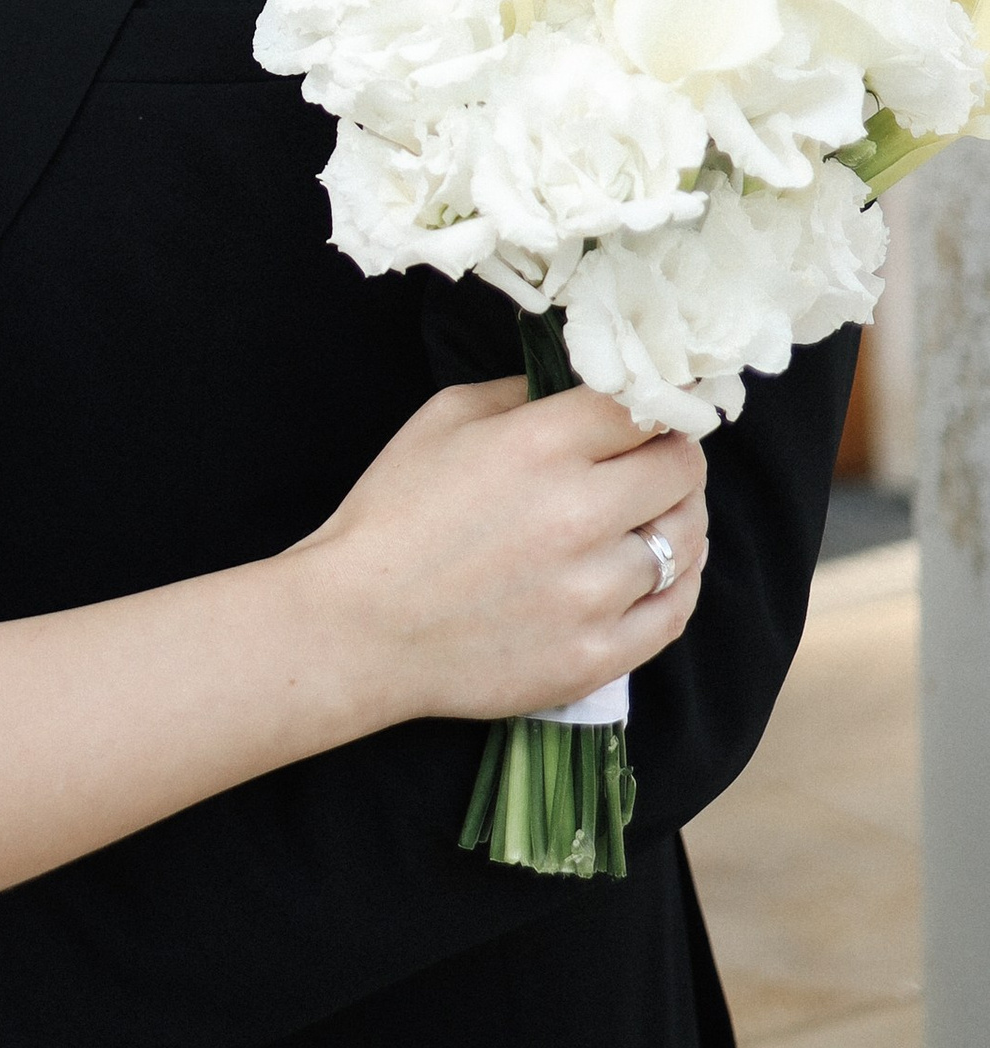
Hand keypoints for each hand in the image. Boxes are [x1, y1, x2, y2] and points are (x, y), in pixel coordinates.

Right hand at [311, 375, 709, 721]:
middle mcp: (580, 515)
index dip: (663, 401)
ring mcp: (594, 593)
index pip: (648, 408)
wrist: (361, 627)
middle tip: (659, 457)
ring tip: (657, 513)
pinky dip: (678, 582)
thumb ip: (523, 393)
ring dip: (680, 518)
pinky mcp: (597, 656)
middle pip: (683, 470)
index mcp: (541, 445)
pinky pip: (675, 611)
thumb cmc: (394, 513)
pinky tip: (661, 569)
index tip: (664, 406)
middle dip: (676, 455)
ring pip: (687, 540)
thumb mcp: (443, 418)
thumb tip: (586, 392)